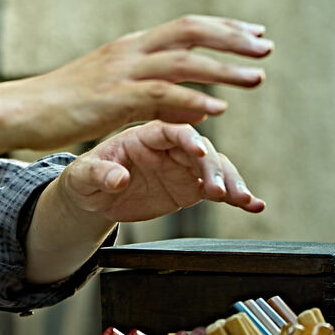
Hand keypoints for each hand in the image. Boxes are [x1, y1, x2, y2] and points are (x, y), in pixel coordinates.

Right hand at [5, 15, 271, 151]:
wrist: (20, 110)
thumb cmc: (61, 105)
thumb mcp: (109, 91)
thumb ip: (146, 91)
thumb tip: (183, 98)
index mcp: (130, 46)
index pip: (186, 26)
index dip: (224, 27)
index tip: (255, 32)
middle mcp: (129, 51)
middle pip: (191, 31)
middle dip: (233, 37)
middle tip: (267, 46)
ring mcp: (121, 72)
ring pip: (183, 61)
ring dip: (224, 68)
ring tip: (257, 77)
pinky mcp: (113, 98)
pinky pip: (161, 95)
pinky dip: (193, 100)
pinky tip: (218, 109)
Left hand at [58, 121, 263, 222]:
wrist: (93, 198)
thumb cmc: (85, 179)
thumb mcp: (82, 177)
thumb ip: (100, 174)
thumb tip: (118, 178)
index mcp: (142, 135)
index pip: (170, 130)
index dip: (187, 138)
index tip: (198, 151)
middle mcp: (167, 147)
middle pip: (199, 149)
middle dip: (213, 167)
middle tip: (219, 189)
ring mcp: (181, 166)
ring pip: (215, 167)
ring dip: (232, 181)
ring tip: (243, 199)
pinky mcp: (189, 187)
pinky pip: (218, 188)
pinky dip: (237, 195)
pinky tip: (252, 204)